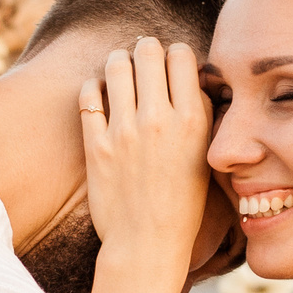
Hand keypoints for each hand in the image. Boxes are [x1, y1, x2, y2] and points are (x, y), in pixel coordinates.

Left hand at [81, 36, 210, 277]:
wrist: (148, 243)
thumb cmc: (183, 203)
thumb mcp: (205, 155)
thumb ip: (202, 114)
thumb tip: (193, 78)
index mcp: (192, 121)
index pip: (181, 55)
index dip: (176, 54)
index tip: (172, 64)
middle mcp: (158, 120)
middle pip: (147, 51)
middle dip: (146, 49)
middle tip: (144, 59)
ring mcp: (124, 131)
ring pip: (116, 65)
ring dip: (119, 61)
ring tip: (120, 71)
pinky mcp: (95, 145)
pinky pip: (88, 95)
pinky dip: (93, 87)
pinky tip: (100, 95)